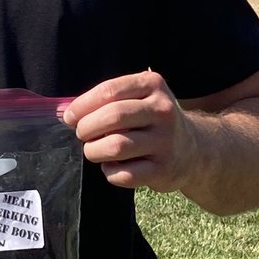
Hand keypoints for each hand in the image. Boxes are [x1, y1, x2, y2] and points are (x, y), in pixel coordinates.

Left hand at [62, 71, 197, 193]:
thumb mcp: (138, 98)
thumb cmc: (151, 120)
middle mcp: (163, 110)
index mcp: (153, 85)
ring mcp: (166, 140)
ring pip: (116, 146)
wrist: (192, 150)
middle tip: (82, 134)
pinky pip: (125, 174)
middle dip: (86, 128)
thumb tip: (66, 112)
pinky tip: (111, 166)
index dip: (83, 105)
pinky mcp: (164, 169)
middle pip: (113, 117)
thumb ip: (106, 100)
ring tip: (93, 150)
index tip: (69, 117)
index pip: (109, 91)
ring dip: (94, 151)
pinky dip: (110, 172)